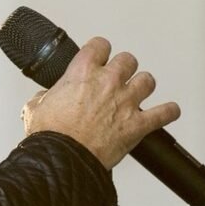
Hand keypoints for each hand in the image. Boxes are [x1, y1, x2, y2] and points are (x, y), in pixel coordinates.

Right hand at [21, 36, 180, 168]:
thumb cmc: (51, 136)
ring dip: (143, 85)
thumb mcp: (35, 108)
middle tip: (119, 76)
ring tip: (139, 91)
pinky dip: (168, 112)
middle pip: (128, 60)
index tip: (100, 55)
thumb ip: (44, 97)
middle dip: (124, 67)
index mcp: (83, 72)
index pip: (100, 45)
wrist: (63, 160)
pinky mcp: (137, 125)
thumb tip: (44, 99)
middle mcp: (108, 82)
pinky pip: (163, 113)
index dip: (100, 50)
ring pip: (148, 80)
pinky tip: (169, 111)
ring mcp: (126, 102)